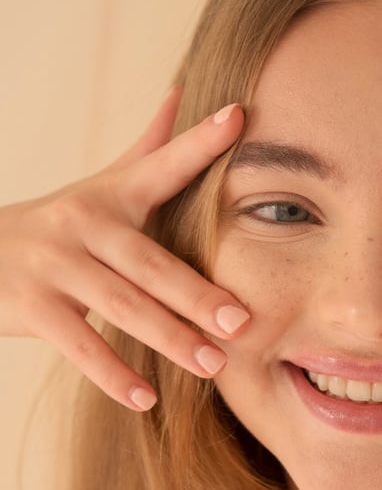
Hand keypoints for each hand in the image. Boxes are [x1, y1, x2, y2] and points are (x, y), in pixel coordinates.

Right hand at [0, 89, 249, 409]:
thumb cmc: (55, 226)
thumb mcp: (97, 187)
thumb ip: (146, 150)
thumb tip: (180, 92)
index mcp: (109, 195)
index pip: (161, 165)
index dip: (199, 142)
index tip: (238, 118)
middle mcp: (82, 222)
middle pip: (149, 260)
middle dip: (197, 292)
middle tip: (241, 321)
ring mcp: (55, 264)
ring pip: (121, 304)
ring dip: (169, 338)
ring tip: (211, 365)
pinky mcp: (31, 304)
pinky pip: (79, 343)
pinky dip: (113, 373)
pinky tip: (145, 397)